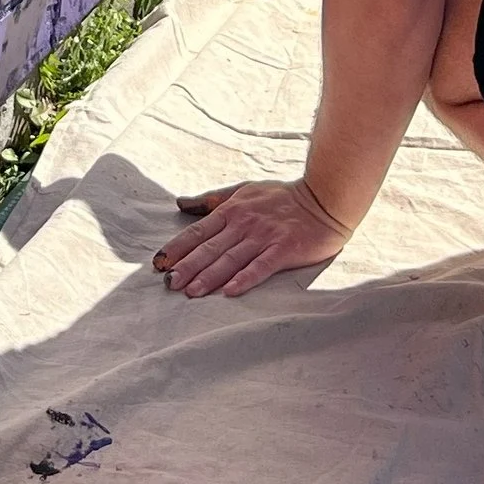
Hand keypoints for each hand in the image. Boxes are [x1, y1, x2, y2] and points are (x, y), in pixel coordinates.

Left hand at [153, 177, 351, 298]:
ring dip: (210, 276)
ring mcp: (264, 236)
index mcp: (232, 210)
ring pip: (231, 259)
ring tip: (191, 292)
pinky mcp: (284, 249)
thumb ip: (212, 199)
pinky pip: (261, 266)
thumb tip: (180, 203)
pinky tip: (230, 292)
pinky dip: (245, 279)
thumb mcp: (244, 190)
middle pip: (210, 248)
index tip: (158, 263)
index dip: (177, 248)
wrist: (324, 199)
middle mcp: (245, 223)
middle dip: (187, 266)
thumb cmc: (282, 197)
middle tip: (169, 283)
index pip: (198, 232)